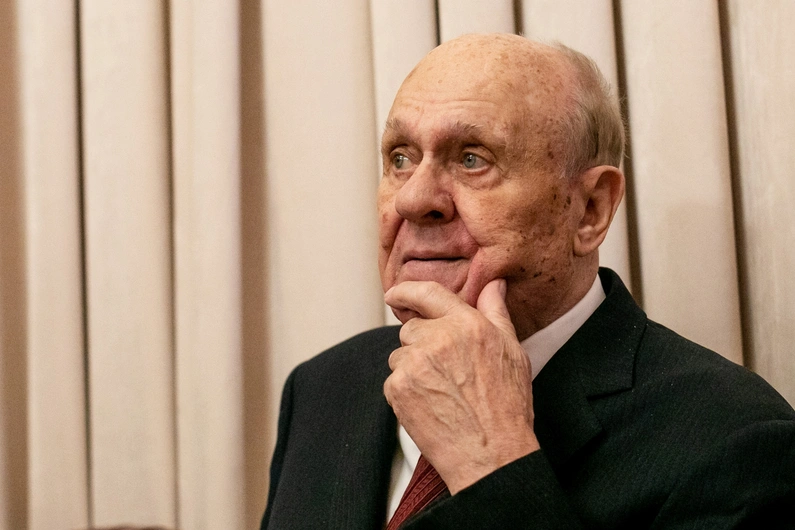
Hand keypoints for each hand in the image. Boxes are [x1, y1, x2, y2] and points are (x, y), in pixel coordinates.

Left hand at [383, 279, 540, 493]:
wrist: (491, 454)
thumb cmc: (507, 407)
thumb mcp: (512, 352)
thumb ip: (496, 312)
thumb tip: (493, 284)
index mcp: (467, 324)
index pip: (427, 293)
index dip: (406, 290)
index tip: (394, 294)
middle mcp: (438, 338)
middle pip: (411, 328)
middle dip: (422, 344)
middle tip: (445, 372)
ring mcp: (415, 363)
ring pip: (400, 355)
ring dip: (413, 368)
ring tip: (442, 392)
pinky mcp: (398, 388)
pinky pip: (394, 380)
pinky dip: (406, 391)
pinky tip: (431, 405)